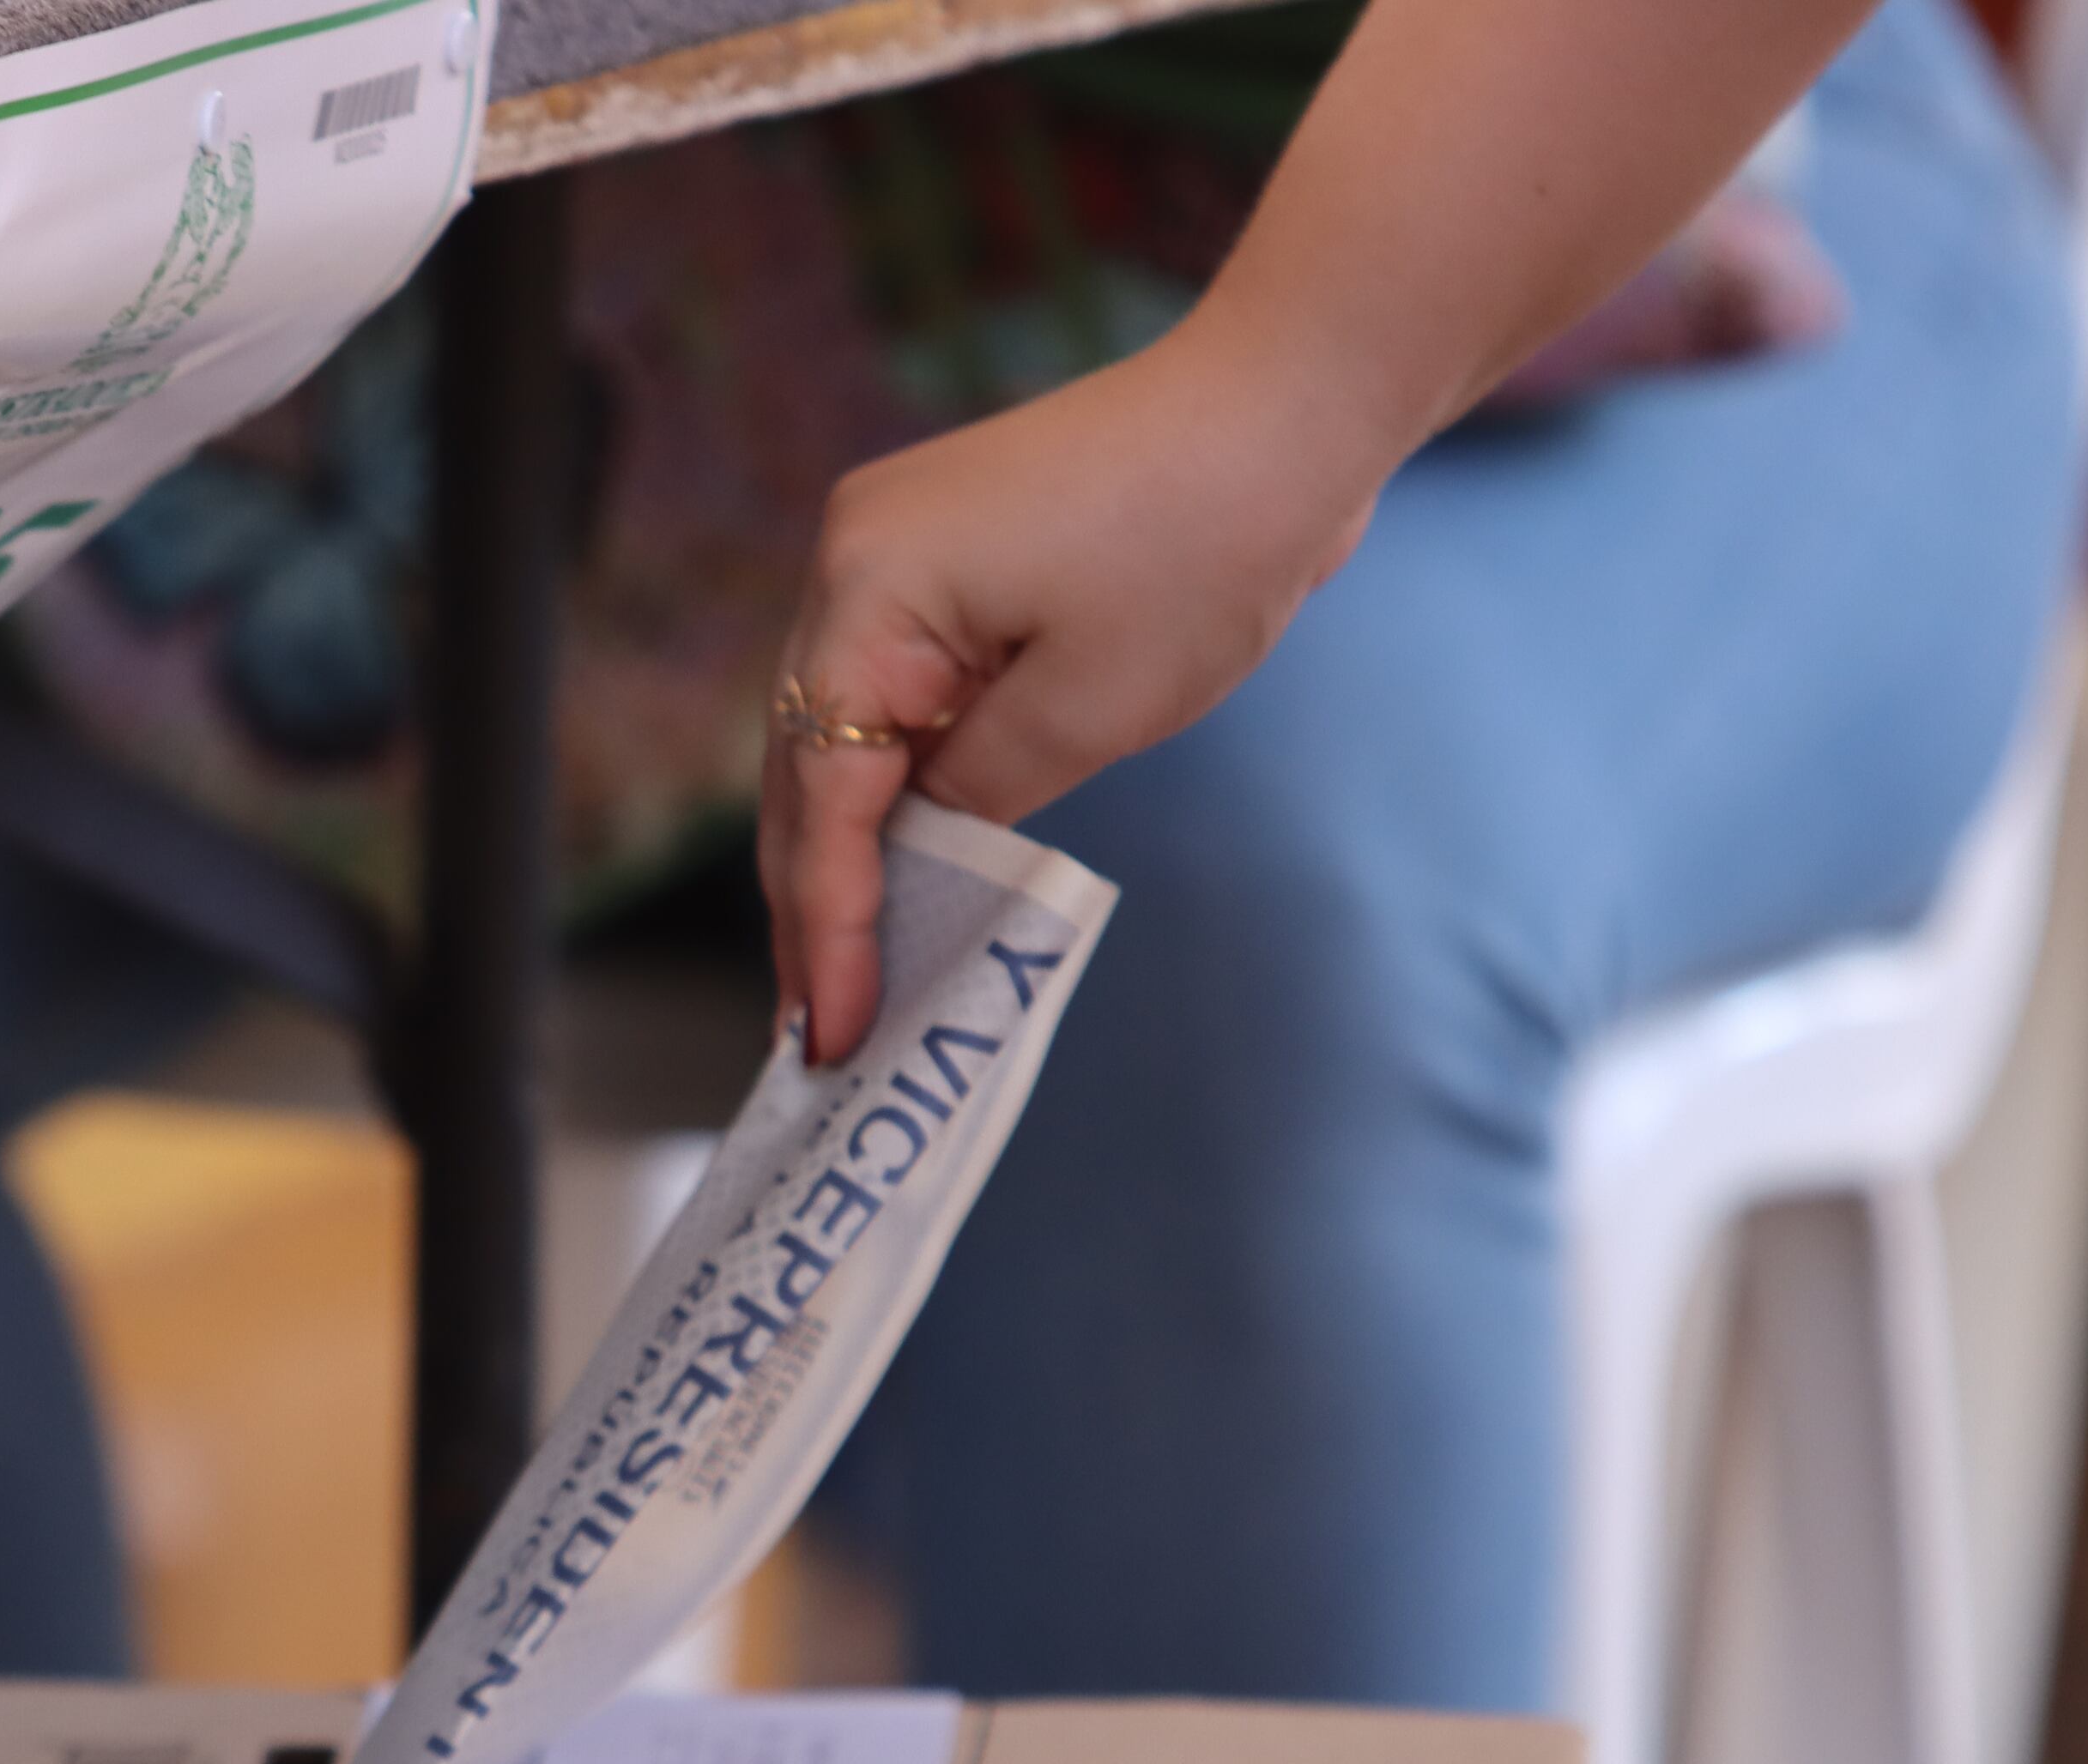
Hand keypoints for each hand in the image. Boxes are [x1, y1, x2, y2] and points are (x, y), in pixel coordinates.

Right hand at [762, 320, 1384, 1060]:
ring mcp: (887, 549)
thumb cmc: (1205, 540)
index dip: (825, 928)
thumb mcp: (1089, 709)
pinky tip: (901, 866)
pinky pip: (887, 695)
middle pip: (803, 770)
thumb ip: (978, 800)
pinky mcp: (937, 555)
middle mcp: (850, 561)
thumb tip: (913, 863)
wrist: (1285, 401)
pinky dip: (890, 784)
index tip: (828, 1035)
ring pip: (837, 737)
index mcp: (869, 590)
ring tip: (848, 978)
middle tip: (821, 1038)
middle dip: (815, 908)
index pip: (823, 796)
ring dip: (845, 853)